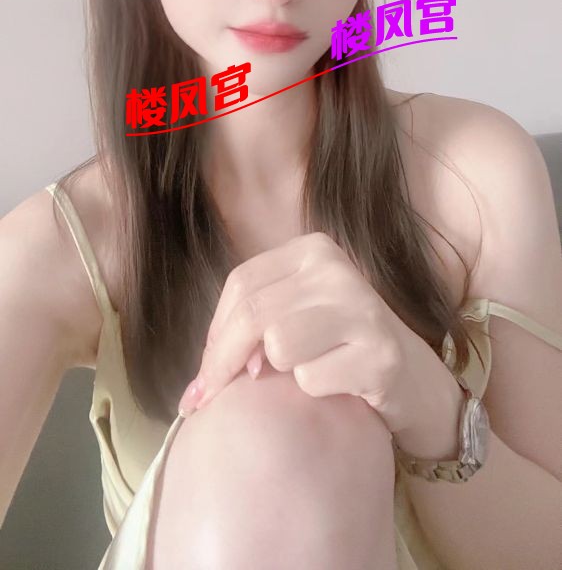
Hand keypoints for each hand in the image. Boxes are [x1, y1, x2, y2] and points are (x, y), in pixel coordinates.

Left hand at [177, 231, 455, 445]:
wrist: (418, 382)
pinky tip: (342, 386)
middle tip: (212, 399)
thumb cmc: (342, 349)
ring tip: (310, 375)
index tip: (205, 378)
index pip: (240, 286)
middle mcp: (338, 269)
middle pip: (252, 316)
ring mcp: (363, 308)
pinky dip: (317, 392)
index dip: (213, 336)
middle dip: (223, 365)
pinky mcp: (381, 354)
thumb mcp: (297, 318)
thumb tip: (195, 387)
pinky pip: (311, 379)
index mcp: (313, 250)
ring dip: (283, 374)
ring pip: (279, 346)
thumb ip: (249, 330)